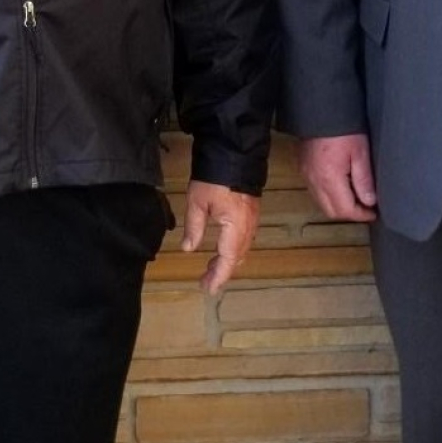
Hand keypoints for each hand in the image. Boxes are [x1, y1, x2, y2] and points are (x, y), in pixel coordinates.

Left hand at [180, 180, 259, 294]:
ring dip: (227, 261)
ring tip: (211, 268)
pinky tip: (222, 250)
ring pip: (242, 249)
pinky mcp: (252, 213)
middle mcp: (248, 227)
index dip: (218, 276)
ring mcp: (252, 220)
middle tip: (205, 282)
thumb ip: (194, 228)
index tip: (208, 289)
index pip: (227, 259)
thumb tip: (189, 249)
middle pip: (237, 257)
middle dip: (222, 272)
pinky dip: (233, 250)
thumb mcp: (197, 202)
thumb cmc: (213, 177)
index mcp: (235, 226)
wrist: (234, 153)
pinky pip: (244, 239)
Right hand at [298, 133, 377, 222]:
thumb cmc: (343, 127)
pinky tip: (340, 187)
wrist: (320, 108)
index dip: (361, 215)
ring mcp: (306, 175)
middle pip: (331, 211)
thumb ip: (364, 179)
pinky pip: (315, 191)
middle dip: (350, 214)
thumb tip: (370, 201)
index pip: (345, 210)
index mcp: (329, 178)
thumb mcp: (360, 152)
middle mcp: (314, 181)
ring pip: (321, 203)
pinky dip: (328, 196)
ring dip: (338, 206)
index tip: (374, 213)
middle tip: (366, 208)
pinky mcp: (302, 168)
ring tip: (356, 198)